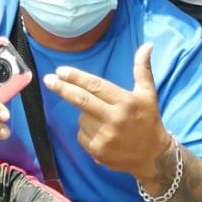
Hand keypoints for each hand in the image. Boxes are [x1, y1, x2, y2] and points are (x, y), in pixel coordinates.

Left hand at [45, 43, 170, 181]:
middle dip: (62, 88)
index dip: (76, 77)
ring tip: (102, 118)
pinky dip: (86, 131)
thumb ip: (142, 69)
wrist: (153, 156)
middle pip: (82, 100)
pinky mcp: (97, 151)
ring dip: (84, 114)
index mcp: (126, 102)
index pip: (96, 86)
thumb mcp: (148, 94)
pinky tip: (100, 132)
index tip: (60, 70)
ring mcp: (105, 137)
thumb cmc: (148, 121)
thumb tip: (146, 45)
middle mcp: (115, 119)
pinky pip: (81, 134)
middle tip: (48, 79)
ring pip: (81, 118)